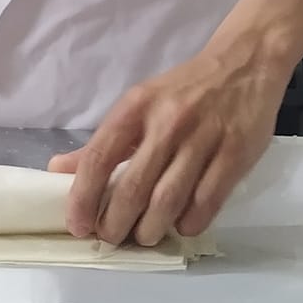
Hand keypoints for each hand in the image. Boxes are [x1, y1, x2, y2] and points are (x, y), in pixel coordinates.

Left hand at [49, 39, 287, 247]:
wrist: (244, 64)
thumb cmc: (184, 91)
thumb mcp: (139, 105)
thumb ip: (102, 142)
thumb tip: (57, 170)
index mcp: (136, 107)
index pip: (99, 157)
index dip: (83, 197)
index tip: (78, 225)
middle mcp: (167, 122)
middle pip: (134, 187)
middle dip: (117, 223)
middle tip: (113, 237)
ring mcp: (203, 138)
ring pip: (169, 200)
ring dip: (151, 229)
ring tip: (145, 236)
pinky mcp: (235, 154)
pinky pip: (207, 202)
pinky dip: (190, 222)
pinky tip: (181, 225)